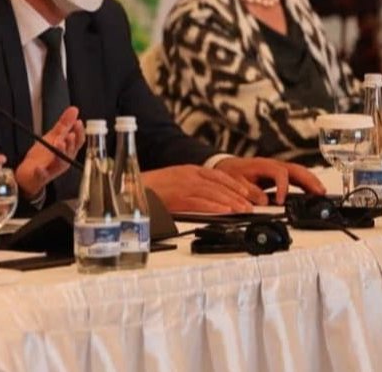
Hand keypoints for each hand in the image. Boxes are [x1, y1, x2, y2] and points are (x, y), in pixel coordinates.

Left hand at [14, 106, 82, 197]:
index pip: (78, 142)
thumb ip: (64, 124)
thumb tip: (74, 110)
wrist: (28, 172)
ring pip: (60, 163)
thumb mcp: (53, 136)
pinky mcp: (41, 176)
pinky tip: (39, 167)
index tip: (78, 123)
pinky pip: (42, 175)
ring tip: (59, 143)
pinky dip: (41, 171)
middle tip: (70, 134)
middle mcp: (63, 161)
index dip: (80, 133)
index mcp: (67, 151)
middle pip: (71, 152)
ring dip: (61, 152)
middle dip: (71, 143)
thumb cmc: (43, 156)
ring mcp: (53, 169)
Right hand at [141, 165, 259, 213]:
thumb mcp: (173, 180)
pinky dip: (215, 207)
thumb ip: (190, 184)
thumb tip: (206, 195)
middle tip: (250, 205)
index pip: (218, 175)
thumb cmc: (150, 187)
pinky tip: (225, 212)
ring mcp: (184, 186)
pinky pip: (201, 203)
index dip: (234, 184)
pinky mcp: (178, 198)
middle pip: (219, 185)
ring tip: (243, 210)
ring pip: (214, 194)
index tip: (246, 192)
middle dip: (237, 195)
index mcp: (188, 170)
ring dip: (231, 202)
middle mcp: (189, 176)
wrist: (132, 189)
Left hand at [214, 156, 325, 204]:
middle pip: (296, 169)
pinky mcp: (279, 174)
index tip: (281, 201)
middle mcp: (272, 165)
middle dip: (309, 180)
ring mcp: (277, 168)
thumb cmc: (230, 172)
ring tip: (322, 193)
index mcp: (262, 165)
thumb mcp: (235, 182)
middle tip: (320, 193)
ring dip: (311, 181)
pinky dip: (306, 183)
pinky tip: (313, 191)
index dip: (283, 187)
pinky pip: (296, 177)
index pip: (280, 173)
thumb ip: (249, 191)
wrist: (225, 166)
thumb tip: (264, 201)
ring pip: (299, 172)